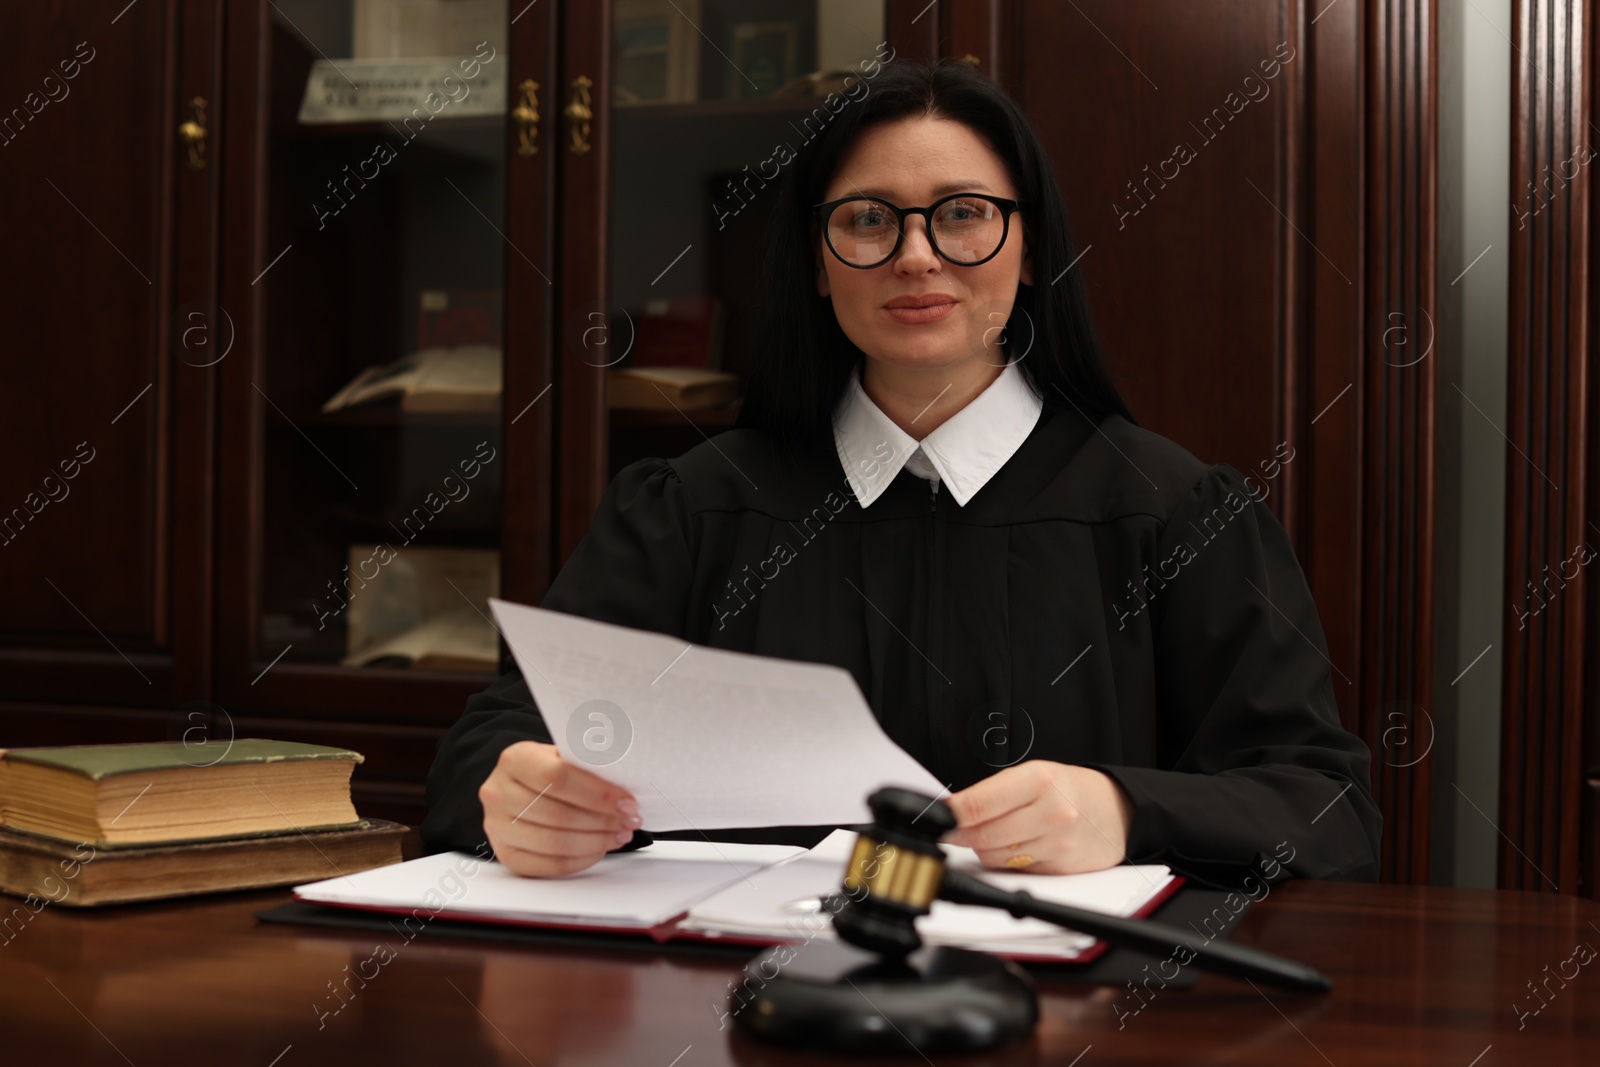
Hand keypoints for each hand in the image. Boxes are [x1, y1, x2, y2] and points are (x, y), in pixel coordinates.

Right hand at [479, 740, 641, 876]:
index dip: (598, 794)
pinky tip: (600, 849)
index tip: (627, 802)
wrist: (519, 786)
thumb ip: (587, 763)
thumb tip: (624, 779)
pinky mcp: (506, 855)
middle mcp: (498, 793)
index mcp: (515, 760)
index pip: (558, 778)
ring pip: (555, 843)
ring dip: (596, 841)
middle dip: (603, 820)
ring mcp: (497, 827)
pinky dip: (581, 860)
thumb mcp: (565, 755)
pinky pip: (549, 865)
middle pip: (558, 814)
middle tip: (630, 821)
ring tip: (619, 835)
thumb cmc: (549, 770)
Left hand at [942, 761, 1133, 873]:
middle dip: (960, 834)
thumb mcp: (1033, 775)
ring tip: (999, 832)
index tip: (934, 817)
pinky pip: (1014, 871)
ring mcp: (1057, 844)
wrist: (1117, 810)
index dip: (949, 815)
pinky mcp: (1060, 869)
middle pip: (981, 835)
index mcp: (1039, 780)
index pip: (978, 804)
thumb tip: (951, 813)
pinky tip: (1020, 846)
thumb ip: (992, 794)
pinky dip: (1007, 862)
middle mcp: (1051, 812)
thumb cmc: (1069, 789)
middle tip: (955, 829)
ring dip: (984, 848)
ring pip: (994, 857)